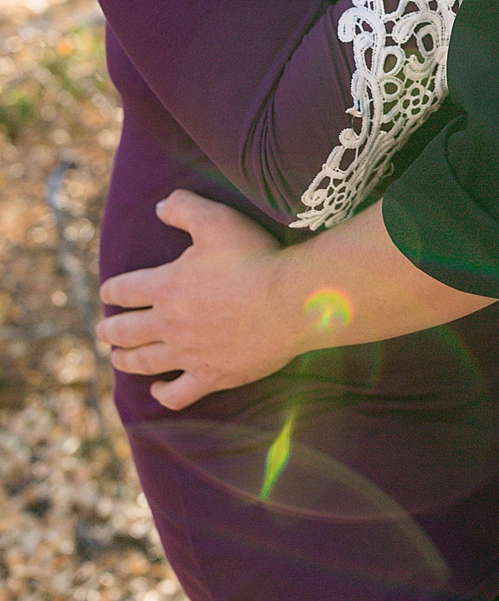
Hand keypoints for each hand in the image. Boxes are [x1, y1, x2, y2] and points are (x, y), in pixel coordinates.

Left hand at [98, 190, 302, 410]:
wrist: (292, 300)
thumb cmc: (256, 257)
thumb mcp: (218, 220)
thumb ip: (185, 208)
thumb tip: (159, 206)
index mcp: (165, 287)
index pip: (122, 290)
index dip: (113, 290)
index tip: (111, 291)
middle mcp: (168, 324)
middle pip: (123, 332)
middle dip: (109, 331)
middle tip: (103, 331)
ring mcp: (189, 353)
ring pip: (142, 363)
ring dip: (125, 360)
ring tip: (119, 358)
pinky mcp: (212, 375)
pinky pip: (177, 394)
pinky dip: (162, 393)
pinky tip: (158, 389)